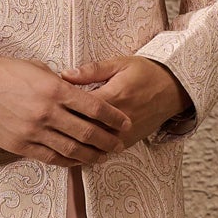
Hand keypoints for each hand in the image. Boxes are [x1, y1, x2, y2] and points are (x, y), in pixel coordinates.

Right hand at [0, 56, 132, 164]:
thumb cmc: (3, 72)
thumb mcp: (36, 68)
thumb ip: (59, 82)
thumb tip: (76, 90)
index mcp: (55, 89)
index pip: (96, 107)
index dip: (115, 118)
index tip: (125, 123)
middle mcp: (48, 113)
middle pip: (89, 132)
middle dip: (109, 140)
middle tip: (120, 144)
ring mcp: (34, 132)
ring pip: (72, 149)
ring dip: (92, 155)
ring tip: (103, 157)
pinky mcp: (21, 145)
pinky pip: (51, 157)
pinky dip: (69, 161)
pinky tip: (78, 161)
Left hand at [58, 56, 190, 148]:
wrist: (174, 89)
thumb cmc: (145, 72)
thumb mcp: (119, 63)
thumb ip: (91, 70)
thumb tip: (65, 75)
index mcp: (113, 95)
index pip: (80, 106)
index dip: (60, 107)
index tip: (45, 104)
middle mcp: (118, 118)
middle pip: (83, 128)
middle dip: (62, 128)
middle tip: (43, 126)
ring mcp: (124, 133)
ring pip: (93, 145)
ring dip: (73, 145)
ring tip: (52, 142)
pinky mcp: (129, 141)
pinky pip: (105, 152)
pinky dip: (88, 154)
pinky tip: (72, 152)